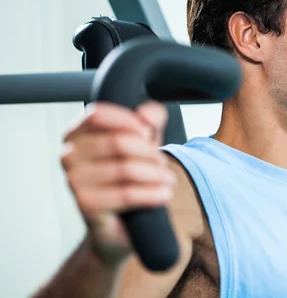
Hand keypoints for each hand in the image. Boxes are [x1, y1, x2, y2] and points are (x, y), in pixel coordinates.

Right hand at [60, 101, 176, 265]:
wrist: (121, 224)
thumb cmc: (129, 176)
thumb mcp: (144, 142)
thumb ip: (150, 121)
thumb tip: (147, 113)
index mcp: (75, 133)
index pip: (98, 114)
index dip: (129, 120)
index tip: (148, 132)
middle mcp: (68, 155)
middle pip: (119, 142)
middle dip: (150, 153)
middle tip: (163, 164)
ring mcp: (74, 181)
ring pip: (127, 168)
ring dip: (156, 174)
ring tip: (167, 179)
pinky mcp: (86, 205)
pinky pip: (127, 193)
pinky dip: (153, 193)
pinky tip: (164, 193)